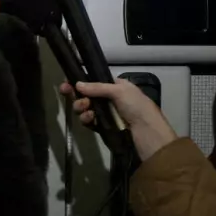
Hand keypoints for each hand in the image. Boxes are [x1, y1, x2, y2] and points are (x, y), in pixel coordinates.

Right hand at [59, 79, 176, 160]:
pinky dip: (87, 119)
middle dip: (77, 95)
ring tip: (85, 109)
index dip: (80, 82)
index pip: (94, 82)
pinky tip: (90, 119)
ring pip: (86, 108)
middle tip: (67, 93)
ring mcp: (107, 114)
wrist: (148, 134)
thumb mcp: (119, 91)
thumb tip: (77, 84)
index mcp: (117, 87)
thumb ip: (97, 88)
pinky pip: (90, 121)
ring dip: (81, 107)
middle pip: (87, 95)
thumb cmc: (137, 107)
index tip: (66, 83)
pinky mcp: (104, 128)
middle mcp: (111, 99)